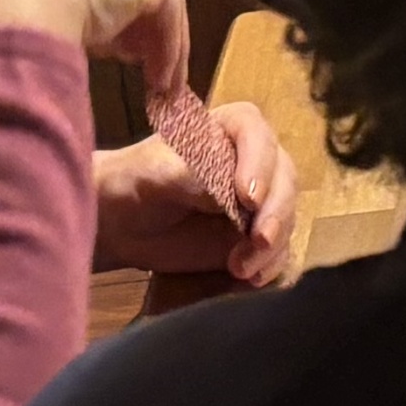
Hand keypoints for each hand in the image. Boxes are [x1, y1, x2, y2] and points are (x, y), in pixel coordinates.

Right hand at [0, 0, 187, 103]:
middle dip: (137, 19)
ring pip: (159, 0)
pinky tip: (158, 83)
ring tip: (154, 81)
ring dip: (158, 43)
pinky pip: (168, 21)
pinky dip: (166, 54)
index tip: (105, 36)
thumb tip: (55, 21)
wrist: (6, 0)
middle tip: (131, 58)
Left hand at [99, 100, 300, 295]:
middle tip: (261, 239)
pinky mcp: (256, 234)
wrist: (119, 223)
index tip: (248, 197)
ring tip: (241, 268)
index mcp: (229, 128)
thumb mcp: (160, 174)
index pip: (256, 133)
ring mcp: (259, 199)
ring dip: (272, 244)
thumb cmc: (135, 183)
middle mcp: (253, 158)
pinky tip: (251, 277)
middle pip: (284, 177)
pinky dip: (270, 264)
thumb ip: (200, 178)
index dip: (259, 162)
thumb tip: (239, 198)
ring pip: (286, 215)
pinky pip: (278, 247)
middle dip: (276, 210)